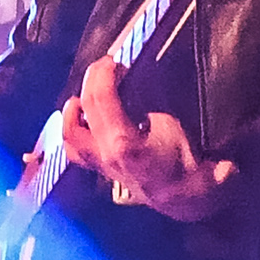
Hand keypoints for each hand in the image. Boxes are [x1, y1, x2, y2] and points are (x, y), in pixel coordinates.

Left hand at [65, 58, 235, 220]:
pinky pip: (77, 150)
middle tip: (107, 65)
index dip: (104, 72)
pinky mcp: (102, 170)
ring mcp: (100, 164)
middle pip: (85, 107)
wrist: (189, 200)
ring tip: (87, 93)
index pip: (100, 98)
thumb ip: (151, 104)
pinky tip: (85, 118)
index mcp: (123, 143)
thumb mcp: (174, 125)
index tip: (115, 59)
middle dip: (94, 79)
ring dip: (76, 108)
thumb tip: (137, 78)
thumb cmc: (188, 163)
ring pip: (70, 133)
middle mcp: (104, 154)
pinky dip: (76, 130)